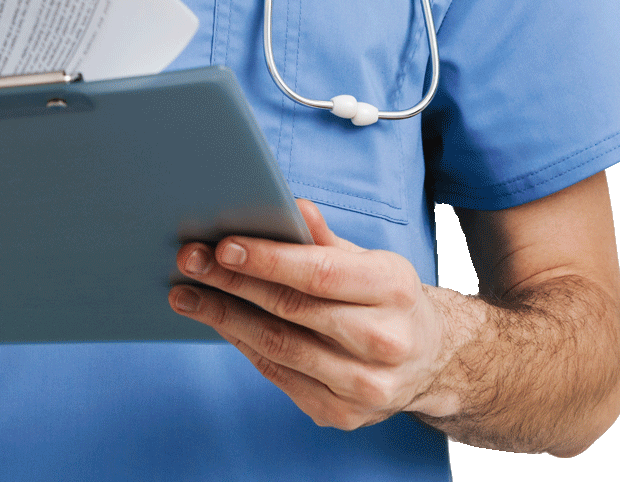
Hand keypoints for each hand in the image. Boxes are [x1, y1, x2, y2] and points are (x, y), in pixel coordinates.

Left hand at [169, 199, 456, 430]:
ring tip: (187, 293)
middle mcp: (383, 341)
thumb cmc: (388, 299)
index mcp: (393, 290)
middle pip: (291, 310)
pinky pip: (279, 375)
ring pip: (279, 347)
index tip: (222, 246)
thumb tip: (291, 205)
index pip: (319, 273)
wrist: (433, 362)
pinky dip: (243, 345)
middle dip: (232, 284)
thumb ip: (326, 237)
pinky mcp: (343, 414)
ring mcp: (364, 386)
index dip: (268, 260)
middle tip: (189, 261)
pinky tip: (219, 321)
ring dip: (225, 317)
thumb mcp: (371, 259)